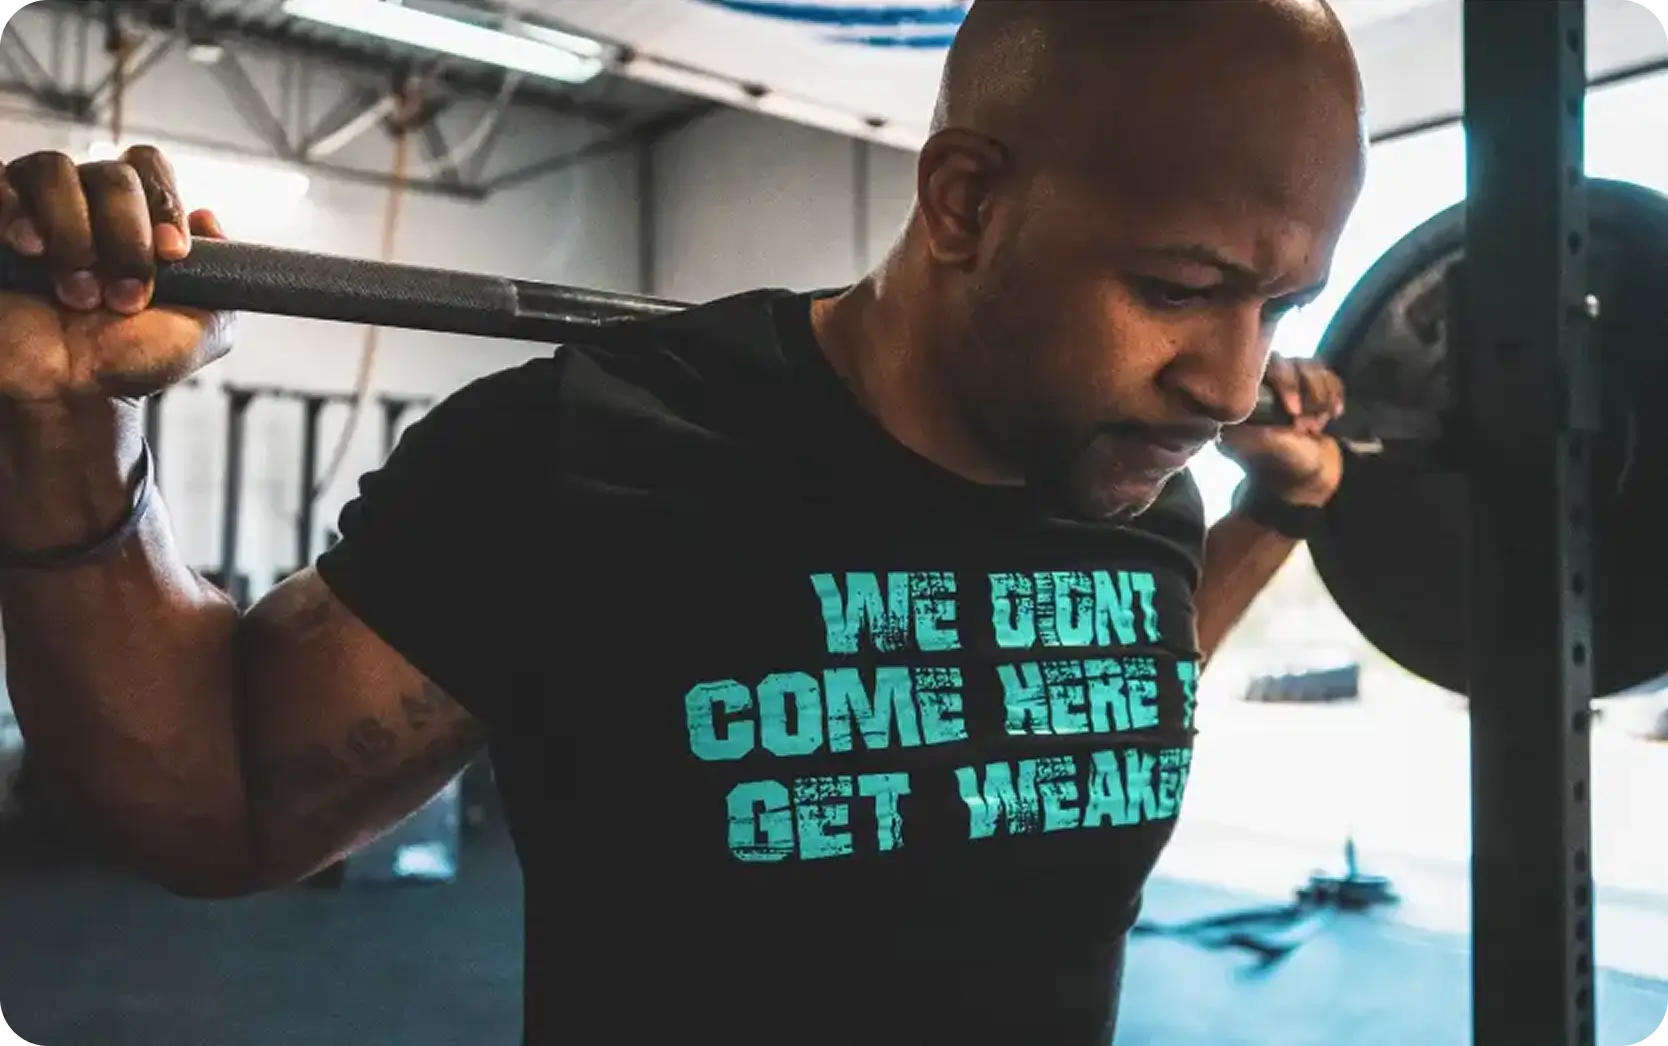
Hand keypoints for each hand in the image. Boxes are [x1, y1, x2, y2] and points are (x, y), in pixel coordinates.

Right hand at [0, 146, 234, 403]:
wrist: (69, 394)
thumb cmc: (129, 359)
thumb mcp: (199, 331)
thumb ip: (221, 279)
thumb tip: (208, 218)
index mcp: (136, 215)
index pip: (149, 168)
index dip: (164, 203)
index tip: (173, 254)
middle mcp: (85, 201)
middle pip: (110, 174)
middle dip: (126, 238)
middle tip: (123, 296)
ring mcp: (33, 208)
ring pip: (52, 170)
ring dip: (73, 235)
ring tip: (77, 294)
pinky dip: (14, 213)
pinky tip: (29, 251)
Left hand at [1217, 355, 1344, 506]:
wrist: (1309, 481)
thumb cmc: (1281, 466)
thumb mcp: (1260, 446)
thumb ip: (1248, 423)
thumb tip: (1235, 406)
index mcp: (1244, 398)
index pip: (1266, 364)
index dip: (1287, 383)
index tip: (1294, 413)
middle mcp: (1262, 386)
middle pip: (1293, 363)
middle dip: (1309, 395)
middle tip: (1307, 427)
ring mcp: (1286, 386)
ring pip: (1312, 367)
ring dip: (1321, 398)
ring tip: (1316, 427)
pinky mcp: (1308, 389)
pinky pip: (1328, 375)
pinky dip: (1334, 394)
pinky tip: (1333, 415)